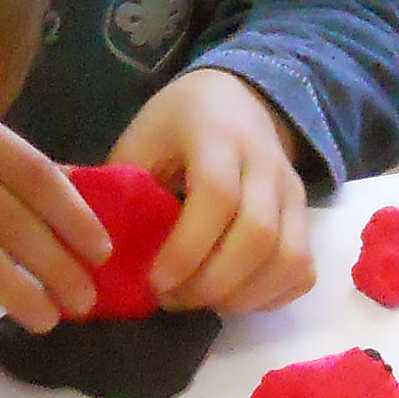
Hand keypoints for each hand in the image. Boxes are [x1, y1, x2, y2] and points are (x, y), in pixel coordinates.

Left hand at [111, 66, 311, 312]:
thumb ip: (122, 188)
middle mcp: (265, 164)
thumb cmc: (177, 124)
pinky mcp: (306, 215)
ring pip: (289, 258)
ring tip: (200, 301)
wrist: (237, 96)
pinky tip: (233, 296)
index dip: (187, 248)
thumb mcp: (141, 140)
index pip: (217, 196)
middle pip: (258, 235)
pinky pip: (303, 270)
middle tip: (171, 299)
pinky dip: (271, 296)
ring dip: (243, 297)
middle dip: (212, 283)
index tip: (154, 282)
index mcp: (217, 137)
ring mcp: (293, 191)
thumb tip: (92, 249)